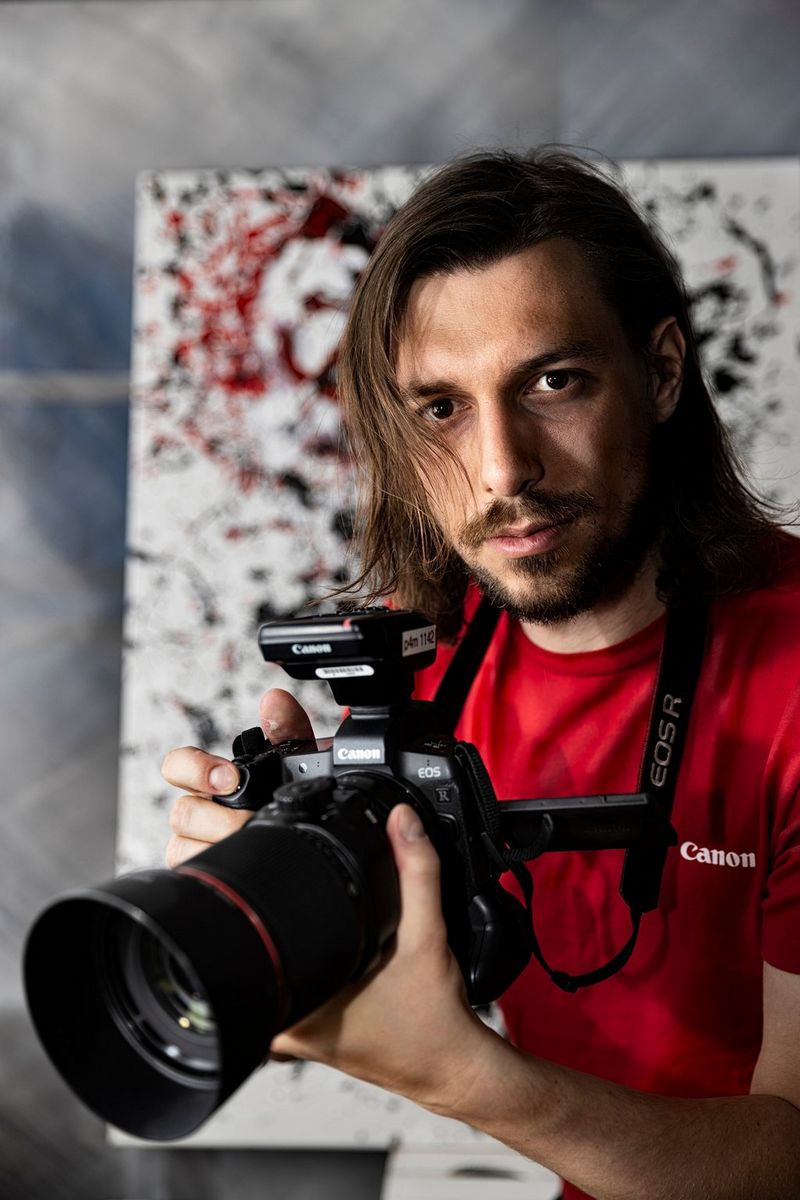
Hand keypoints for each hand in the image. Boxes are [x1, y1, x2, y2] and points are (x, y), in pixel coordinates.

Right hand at [161, 688, 313, 866]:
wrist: (312, 836)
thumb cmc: (293, 795)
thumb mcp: (298, 760)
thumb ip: (288, 729)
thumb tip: (275, 701)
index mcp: (214, 780)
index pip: (178, 765)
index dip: (194, 769)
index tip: (228, 778)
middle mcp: (199, 810)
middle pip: (181, 812)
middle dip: (218, 817)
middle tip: (249, 818)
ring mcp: (197, 843)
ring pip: (182, 845)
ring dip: (221, 843)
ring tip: (252, 842)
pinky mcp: (203, 869)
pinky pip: (191, 871)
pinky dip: (217, 866)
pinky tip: (242, 864)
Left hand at [269, 802, 498, 1113]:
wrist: (449, 1067)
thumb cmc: (433, 1020)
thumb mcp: (427, 936)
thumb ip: (416, 873)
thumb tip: (401, 822)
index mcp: (301, 1003)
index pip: (253, 942)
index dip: (264, 903)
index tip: (286, 887)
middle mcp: (285, 1027)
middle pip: (253, 953)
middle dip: (281, 921)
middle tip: (319, 914)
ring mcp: (291, 1037)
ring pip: (268, 973)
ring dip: (289, 946)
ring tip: (328, 936)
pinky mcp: (305, 1038)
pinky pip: (288, 992)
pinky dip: (304, 968)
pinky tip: (333, 959)